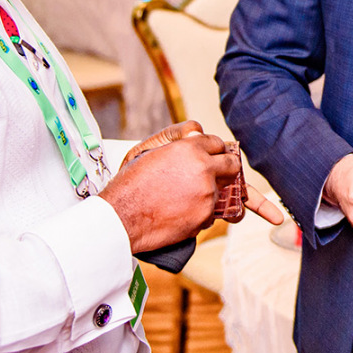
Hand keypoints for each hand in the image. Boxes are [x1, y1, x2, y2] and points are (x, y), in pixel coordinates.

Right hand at [102, 121, 281, 250]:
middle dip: (224, 169)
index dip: (212, 151)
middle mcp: (204, 169)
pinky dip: (200, 214)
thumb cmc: (129, 185)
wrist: (120, 218)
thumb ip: (177, 138)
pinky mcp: (205, 217)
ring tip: (183, 199)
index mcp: (190, 148)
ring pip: (221, 191)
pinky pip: (211, 213)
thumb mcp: (149, 150)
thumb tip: (197, 134)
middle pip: (231, 165)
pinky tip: (179, 213)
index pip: (217, 143)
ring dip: (208, 194)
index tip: (209, 157)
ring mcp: (207, 194)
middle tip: (211, 175)